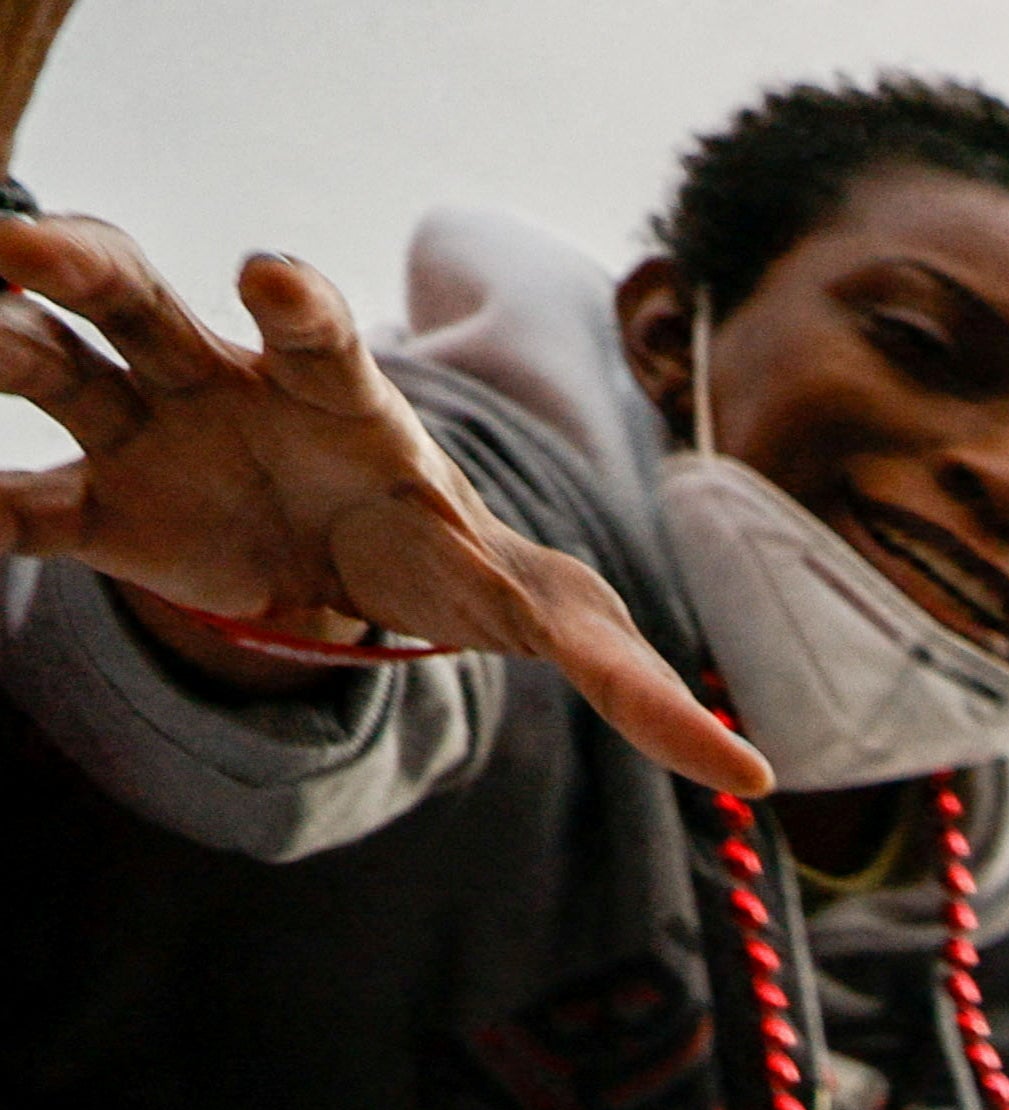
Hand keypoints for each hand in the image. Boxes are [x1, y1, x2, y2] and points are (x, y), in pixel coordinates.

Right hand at [0, 221, 762, 791]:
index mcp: (342, 401)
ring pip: (57, 363)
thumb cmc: (452, 564)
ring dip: (6, 342)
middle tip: (33, 249)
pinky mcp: (104, 511)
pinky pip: (29, 500)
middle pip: (147, 299)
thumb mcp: (545, 619)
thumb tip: (753, 782)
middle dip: (86, 264)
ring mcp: (153, 436)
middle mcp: (228, 387)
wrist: (357, 575)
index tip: (266, 270)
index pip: (313, 330)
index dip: (295, 299)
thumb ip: (635, 686)